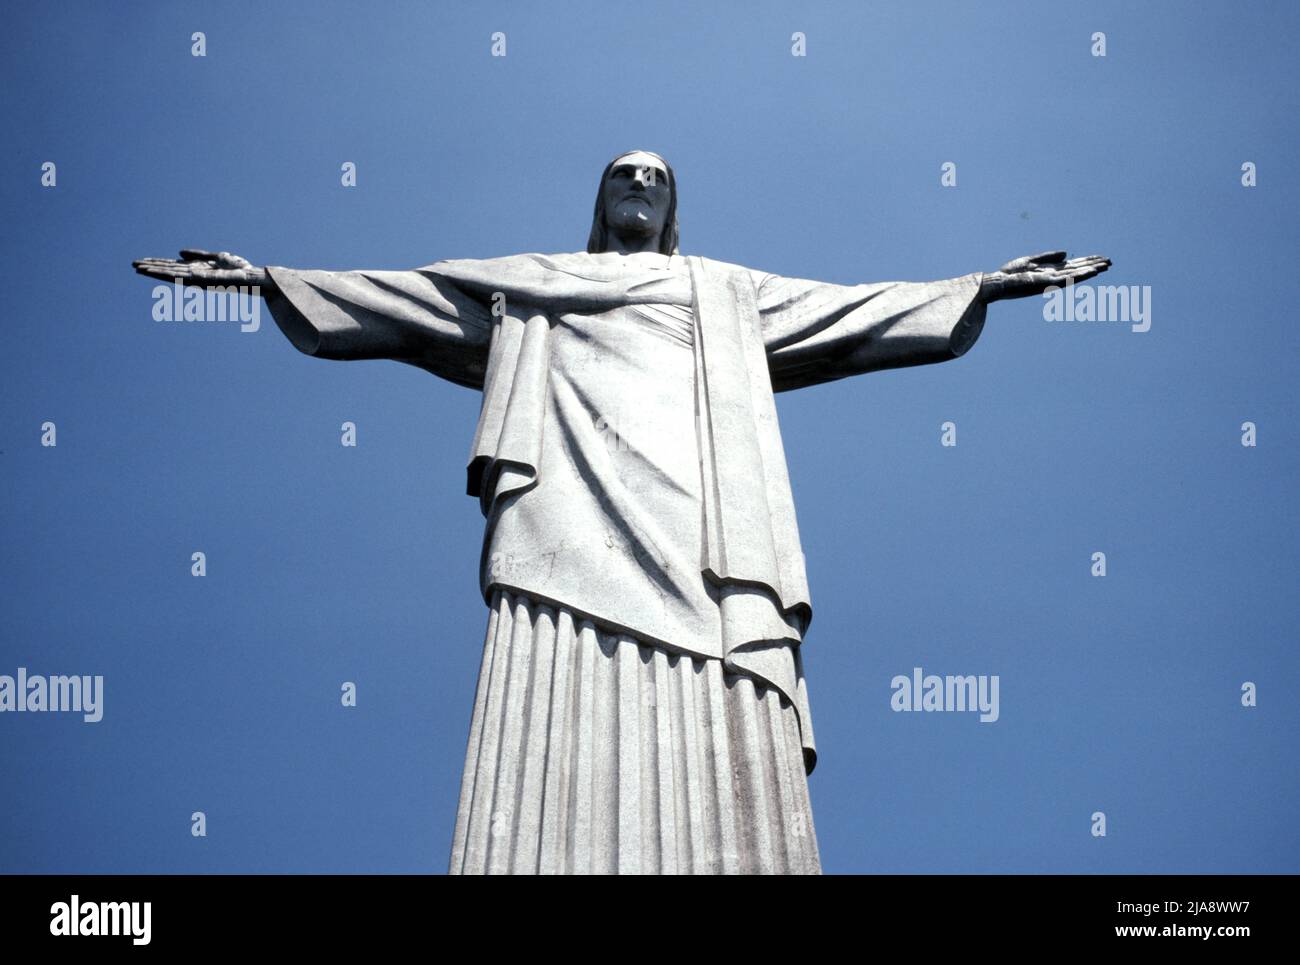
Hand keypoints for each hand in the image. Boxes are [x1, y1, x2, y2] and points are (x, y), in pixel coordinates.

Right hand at [132, 249, 273, 289]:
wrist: (254, 278)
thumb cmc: (240, 269)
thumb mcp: (219, 257)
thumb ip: (199, 255)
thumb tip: (178, 252)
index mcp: (197, 269)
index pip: (173, 266)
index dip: (158, 263)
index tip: (142, 262)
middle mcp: (195, 275)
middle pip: (168, 270)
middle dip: (151, 268)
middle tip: (132, 265)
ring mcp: (196, 278)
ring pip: (170, 274)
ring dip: (154, 271)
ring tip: (137, 268)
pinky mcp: (200, 280)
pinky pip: (181, 277)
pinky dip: (166, 273)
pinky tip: (156, 271)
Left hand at [978, 251, 1110, 302]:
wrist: (998, 283)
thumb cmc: (1010, 274)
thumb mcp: (1030, 261)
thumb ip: (1047, 257)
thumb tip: (1066, 253)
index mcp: (1050, 270)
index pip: (1073, 265)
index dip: (1087, 261)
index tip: (1102, 258)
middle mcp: (1053, 276)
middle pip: (1078, 269)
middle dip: (1093, 265)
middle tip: (1110, 262)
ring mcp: (1051, 280)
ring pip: (1075, 274)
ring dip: (1090, 270)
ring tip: (1105, 266)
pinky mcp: (1046, 283)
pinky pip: (1066, 279)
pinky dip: (1079, 275)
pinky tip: (1090, 272)